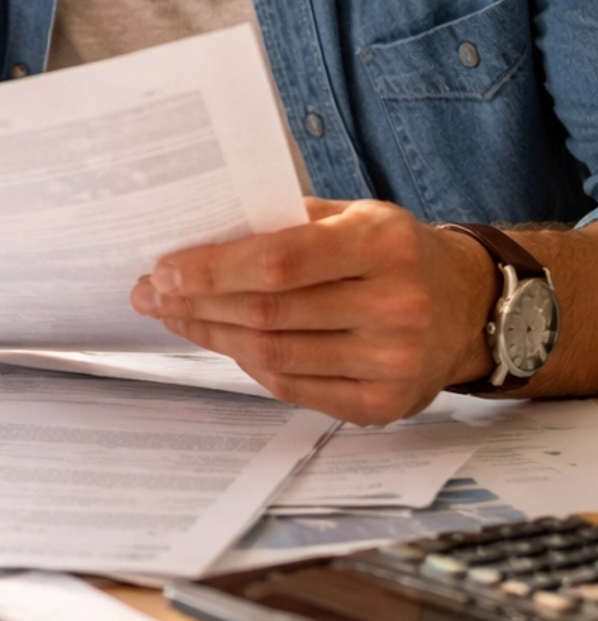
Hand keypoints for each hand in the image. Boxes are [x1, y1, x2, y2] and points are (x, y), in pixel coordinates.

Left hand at [129, 199, 496, 424]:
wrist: (469, 306)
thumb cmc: (396, 251)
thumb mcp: (357, 215)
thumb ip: (288, 221)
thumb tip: (202, 232)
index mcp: (383, 244)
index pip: (280, 261)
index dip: (214, 269)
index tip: (163, 270)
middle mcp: (394, 305)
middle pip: (269, 313)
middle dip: (198, 304)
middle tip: (151, 295)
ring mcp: (391, 362)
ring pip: (274, 355)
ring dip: (213, 335)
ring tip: (176, 317)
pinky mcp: (383, 405)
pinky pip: (294, 387)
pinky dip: (250, 365)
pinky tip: (223, 342)